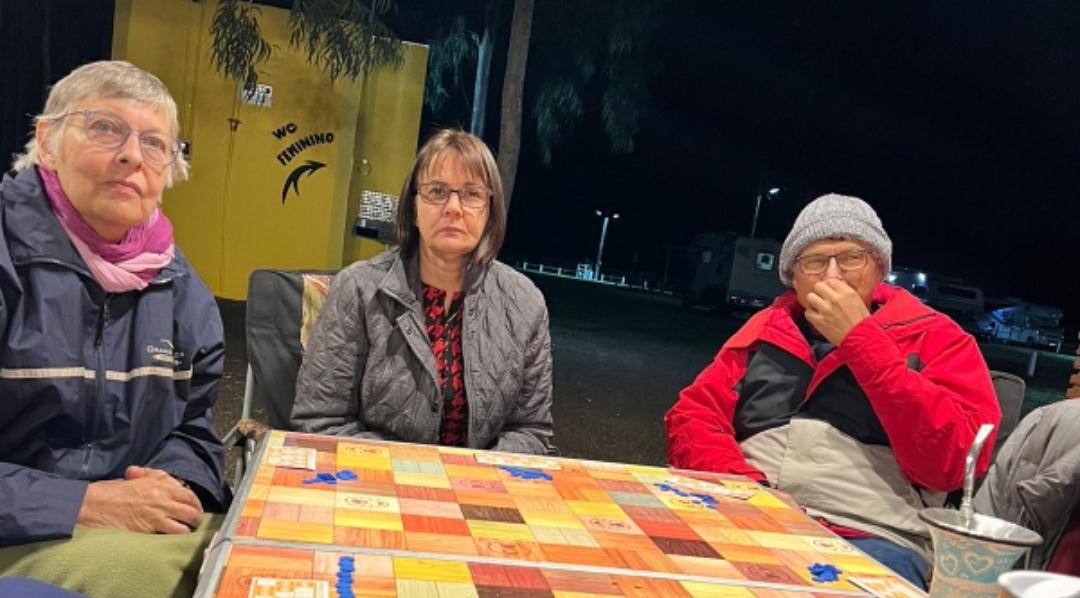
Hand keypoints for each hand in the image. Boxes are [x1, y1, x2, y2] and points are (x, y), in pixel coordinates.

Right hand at [76, 466, 203, 533]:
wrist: (92, 505)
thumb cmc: (109, 492)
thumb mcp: (133, 479)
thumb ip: (150, 476)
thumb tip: (159, 476)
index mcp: (158, 484)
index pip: (188, 493)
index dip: (195, 502)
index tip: (195, 507)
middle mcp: (161, 498)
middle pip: (192, 509)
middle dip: (196, 516)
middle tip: (195, 521)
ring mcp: (156, 514)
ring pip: (186, 523)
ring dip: (189, 528)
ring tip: (187, 531)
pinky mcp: (149, 529)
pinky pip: (172, 533)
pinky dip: (177, 536)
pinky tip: (175, 538)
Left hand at [804, 279, 870, 344]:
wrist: (860, 338)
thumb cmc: (861, 321)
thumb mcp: (857, 300)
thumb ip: (844, 290)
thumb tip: (834, 281)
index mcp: (846, 292)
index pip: (830, 280)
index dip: (828, 285)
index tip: (828, 290)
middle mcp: (835, 299)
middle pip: (818, 286)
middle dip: (819, 291)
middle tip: (822, 297)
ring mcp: (825, 309)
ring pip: (810, 297)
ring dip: (813, 301)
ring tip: (818, 306)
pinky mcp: (819, 321)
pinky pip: (807, 312)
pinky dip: (811, 314)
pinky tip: (817, 316)